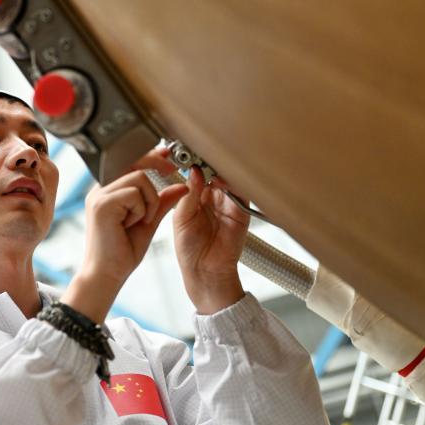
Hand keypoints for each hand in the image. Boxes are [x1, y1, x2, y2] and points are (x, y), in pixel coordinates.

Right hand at [61, 147, 188, 322]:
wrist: (107, 275)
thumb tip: (181, 186)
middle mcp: (101, 190)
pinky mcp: (101, 204)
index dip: (150, 155)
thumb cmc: (122, 252)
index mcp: (109, 192)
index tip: (167, 152)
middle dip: (157, 164)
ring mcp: (99, 196)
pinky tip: (132, 224)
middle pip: (134, 163)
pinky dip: (142, 209)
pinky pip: (133, 193)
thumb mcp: (148, 222)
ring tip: (142, 220)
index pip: (130, 164)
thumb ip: (162, 202)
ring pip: (138, 177)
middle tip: (173, 170)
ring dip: (150, 200)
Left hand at [172, 168, 247, 313]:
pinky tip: (224, 181)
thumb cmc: (189, 249)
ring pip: (230, 179)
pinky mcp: (241, 212)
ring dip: (222, 171)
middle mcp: (213, 197)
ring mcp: (228, 203)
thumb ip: (189, 195)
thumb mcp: (181, 218)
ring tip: (211, 167)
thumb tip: (194, 172)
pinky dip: (235, 184)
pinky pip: (243, 193)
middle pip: (215, 172)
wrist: (204, 272)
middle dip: (209, 162)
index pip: (197, 173)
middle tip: (202, 154)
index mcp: (195, 197)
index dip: (194, 162)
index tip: (189, 152)